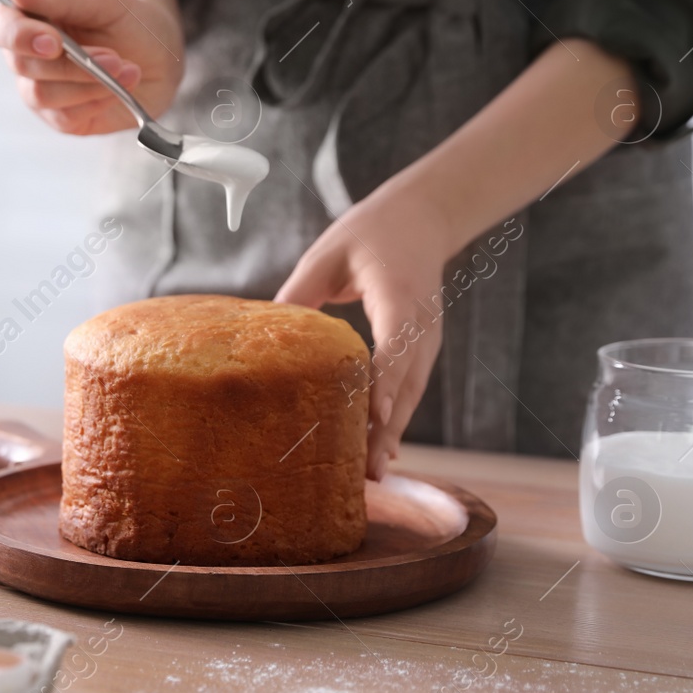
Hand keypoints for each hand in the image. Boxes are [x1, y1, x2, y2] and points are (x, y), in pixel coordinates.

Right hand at [0, 0, 183, 135]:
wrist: (160, 55)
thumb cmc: (125, 21)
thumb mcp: (98, 0)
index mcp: (27, 21)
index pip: (0, 29)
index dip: (18, 36)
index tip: (54, 40)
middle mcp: (27, 59)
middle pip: (23, 66)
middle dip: (71, 63)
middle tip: (113, 56)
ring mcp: (40, 92)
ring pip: (43, 94)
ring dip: (89, 82)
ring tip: (125, 68)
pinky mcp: (61, 118)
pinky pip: (66, 116)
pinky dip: (97, 100)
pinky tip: (120, 86)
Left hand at [275, 184, 458, 480]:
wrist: (421, 218)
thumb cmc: (370, 233)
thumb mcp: (329, 254)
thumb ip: (300, 292)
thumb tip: (266, 334)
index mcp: (401, 294)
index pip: (397, 344)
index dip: (387, 382)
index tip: (376, 416)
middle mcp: (421, 324)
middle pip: (407, 383)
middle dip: (388, 428)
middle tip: (368, 470)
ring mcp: (427, 338)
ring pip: (411, 393)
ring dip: (393, 433)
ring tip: (372, 473)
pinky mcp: (421, 347)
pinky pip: (410, 388)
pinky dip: (396, 418)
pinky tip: (383, 451)